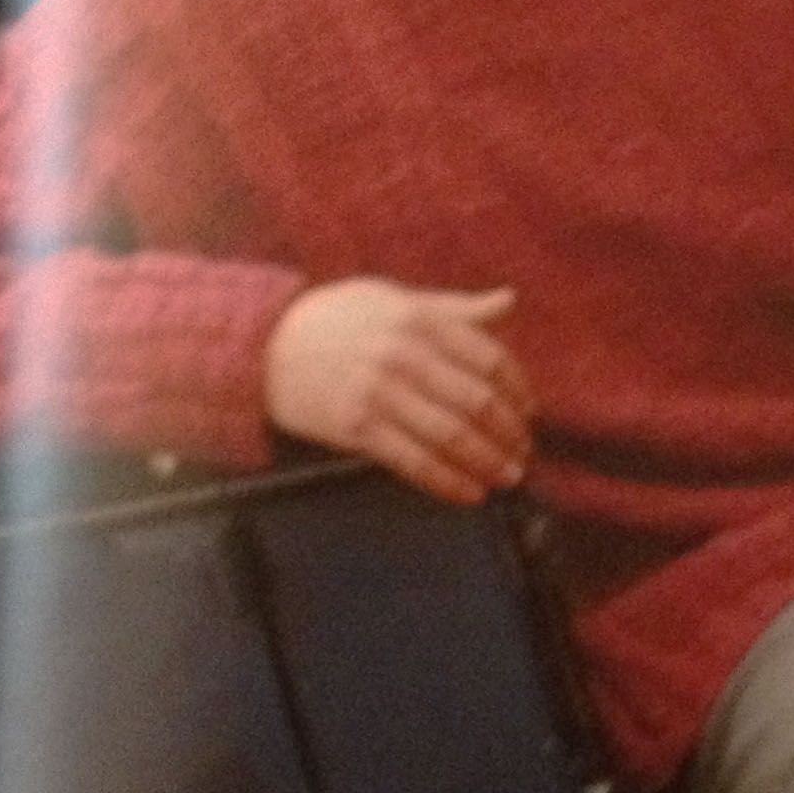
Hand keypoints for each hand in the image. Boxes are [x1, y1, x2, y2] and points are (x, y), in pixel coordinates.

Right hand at [263, 278, 533, 504]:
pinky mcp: (357, 428)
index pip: (488, 358)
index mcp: (419, 319)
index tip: (529, 410)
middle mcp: (403, 355)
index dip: (517, 389)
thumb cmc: (336, 318)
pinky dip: (447, 481)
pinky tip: (469, 493)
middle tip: (524, 452)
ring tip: (507, 476)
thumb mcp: (394, 298)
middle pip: (476, 401)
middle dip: (509, 433)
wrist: (264, 345)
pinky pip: (414, 462)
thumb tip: (509, 302)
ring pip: (451, 436)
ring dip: (487, 462)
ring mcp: (380, 393)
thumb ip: (455, 308)